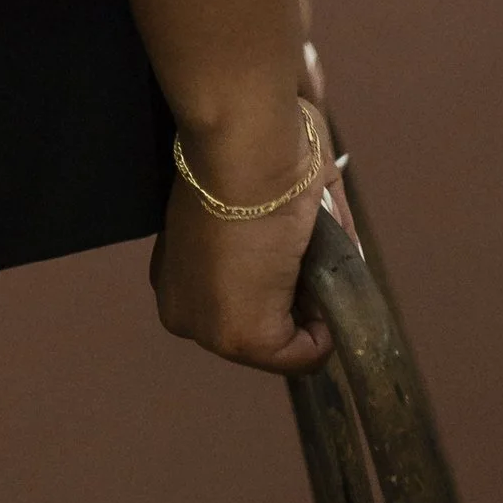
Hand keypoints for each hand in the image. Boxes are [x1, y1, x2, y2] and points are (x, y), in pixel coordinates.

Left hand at [148, 93, 333, 376]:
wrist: (243, 146)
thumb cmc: (249, 155)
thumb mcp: (251, 201)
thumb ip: (272, 237)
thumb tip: (322, 246)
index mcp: (177, 271)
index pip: (235, 298)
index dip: (276, 282)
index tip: (295, 254)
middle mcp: (181, 308)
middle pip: (255, 325)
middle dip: (290, 302)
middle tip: (306, 259)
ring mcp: (210, 330)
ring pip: (279, 343)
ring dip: (308, 312)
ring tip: (312, 264)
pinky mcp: (244, 337)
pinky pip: (302, 356)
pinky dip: (325, 335)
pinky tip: (321, 288)